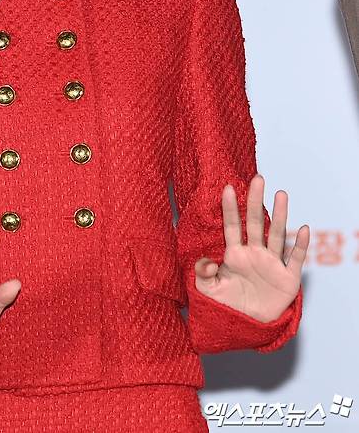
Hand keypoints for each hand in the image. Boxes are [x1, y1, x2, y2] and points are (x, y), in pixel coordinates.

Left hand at [193, 173, 308, 321]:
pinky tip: (302, 229)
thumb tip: (206, 260)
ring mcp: (271, 264)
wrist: (248, 326)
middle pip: (256, 223)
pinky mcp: (287, 278)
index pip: (232, 227)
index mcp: (234, 255)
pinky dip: (299, 245)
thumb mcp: (208, 290)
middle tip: (257, 179)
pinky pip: (295, 259)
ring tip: (281, 194)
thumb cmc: (227, 305)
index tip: (227, 188)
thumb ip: (203, 274)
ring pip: (276, 235)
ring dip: (280, 216)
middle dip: (255, 201)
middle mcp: (254, 254)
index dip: (230, 208)